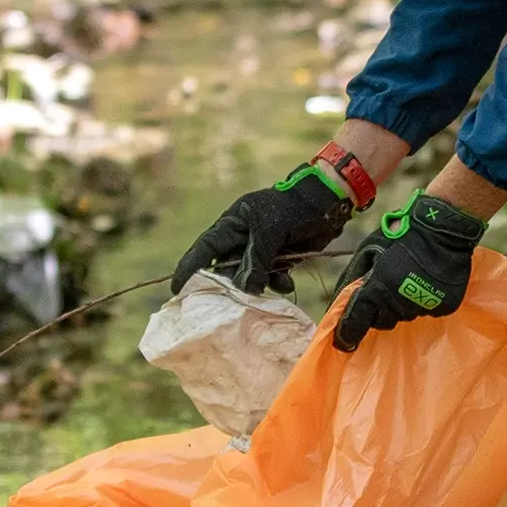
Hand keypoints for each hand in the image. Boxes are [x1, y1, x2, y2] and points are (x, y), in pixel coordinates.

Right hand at [172, 163, 356, 293]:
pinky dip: (277, 284)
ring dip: (258, 286)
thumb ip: (256, 259)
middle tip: (231, 302)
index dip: (190, 268)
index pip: (205, 248)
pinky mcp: (280, 258)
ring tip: (269, 288)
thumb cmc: (294, 207)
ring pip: (249, 276)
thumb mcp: (270, 230)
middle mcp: (243, 237)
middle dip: (230, 284)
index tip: (177, 290)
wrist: (329, 203)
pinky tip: (286, 284)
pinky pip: (270, 278)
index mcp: (233, 223)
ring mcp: (262, 249)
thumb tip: (245, 289)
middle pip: (227, 268)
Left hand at [333, 192, 486, 353]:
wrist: (443, 230)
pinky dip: (424, 301)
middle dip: (379, 310)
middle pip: (382, 321)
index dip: (347, 334)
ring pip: (405, 316)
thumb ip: (354, 277)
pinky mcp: (442, 308)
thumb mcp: (369, 250)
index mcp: (377, 290)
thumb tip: (341, 300)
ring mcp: (422, 307)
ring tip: (410, 280)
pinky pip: (427, 312)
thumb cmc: (401, 235)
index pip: (357, 321)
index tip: (343, 343)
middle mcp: (398, 304)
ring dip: (402, 304)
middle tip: (386, 289)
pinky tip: (427, 282)